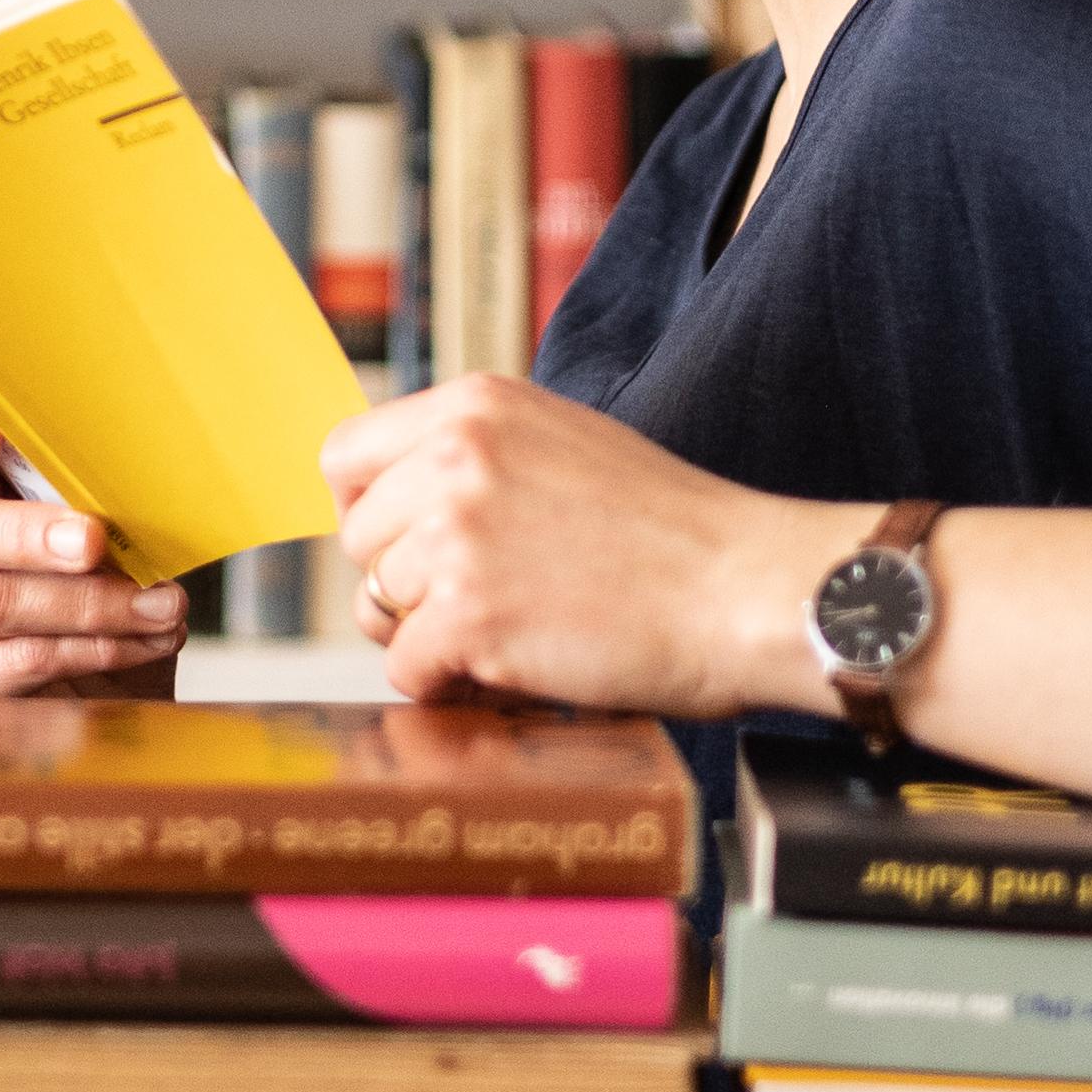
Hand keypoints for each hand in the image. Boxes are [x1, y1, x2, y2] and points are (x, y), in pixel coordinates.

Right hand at [0, 386, 188, 702]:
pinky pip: (20, 661)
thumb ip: (83, 494)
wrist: (107, 691)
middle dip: (29, 533)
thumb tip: (128, 475)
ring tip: (160, 604)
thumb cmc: (91, 590)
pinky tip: (141, 643)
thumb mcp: (88, 529)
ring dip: (90, 602)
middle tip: (94, 539)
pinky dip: (93, 649)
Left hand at [324, 376, 867, 720]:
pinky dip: (454, 686)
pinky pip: (408, 670)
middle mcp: (454, 458)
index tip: (404, 545)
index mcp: (474, 405)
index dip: (368, 512)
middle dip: (405, 583)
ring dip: (433, 635)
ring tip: (516, 630)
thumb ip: (475, 459)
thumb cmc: (674, 531)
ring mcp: (457, 536)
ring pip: (377, 608)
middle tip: (485, 600)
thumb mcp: (563, 443)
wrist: (747, 588)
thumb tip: (392, 507)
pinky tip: (520, 668)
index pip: (344, 456)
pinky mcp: (468, 616)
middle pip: (358, 541)